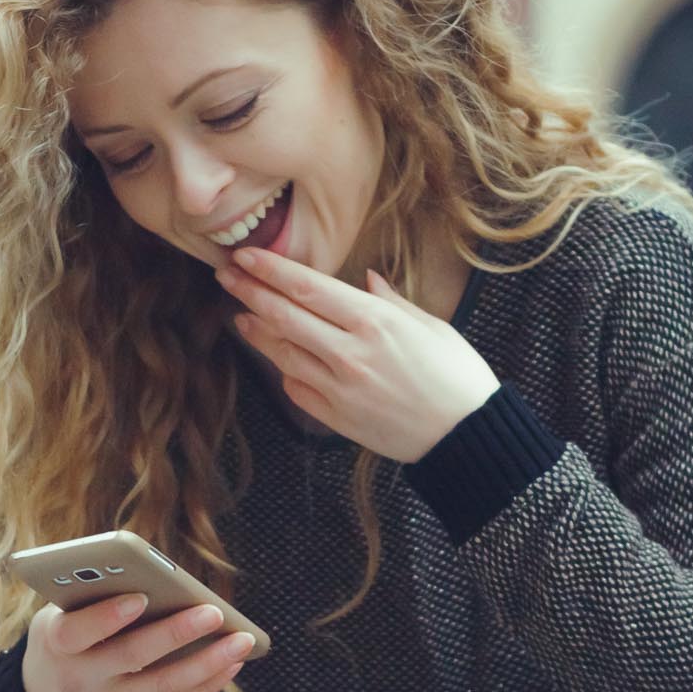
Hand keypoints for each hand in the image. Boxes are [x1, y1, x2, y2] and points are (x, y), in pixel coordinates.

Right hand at [21, 593, 257, 691]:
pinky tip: (232, 662)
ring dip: (207, 662)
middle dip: (176, 633)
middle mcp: (80, 681)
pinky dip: (207, 683)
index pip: (77, 632)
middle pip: (132, 656)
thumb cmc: (63, 645)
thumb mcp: (58, 619)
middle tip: (214, 612)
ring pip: (163, 685)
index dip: (107, 617)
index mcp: (56, 646)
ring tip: (241, 640)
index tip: (140, 597)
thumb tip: (152, 578)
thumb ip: (91, 600)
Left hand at [215, 247, 499, 461]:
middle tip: (226, 276)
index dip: (270, 270)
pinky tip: (277, 357)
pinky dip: (284, 370)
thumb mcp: (430, 325)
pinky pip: (297, 388)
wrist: (466, 436)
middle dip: (249, 292)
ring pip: (281, 352)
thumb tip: (366, 279)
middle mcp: (348, 352)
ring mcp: (338, 387)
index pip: (307, 287)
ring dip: (256, 331)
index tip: (246, 256)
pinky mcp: (335, 417)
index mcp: (373, 320)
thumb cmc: (456, 376)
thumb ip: (390, 300)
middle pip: (284, 315)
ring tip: (240, 315)